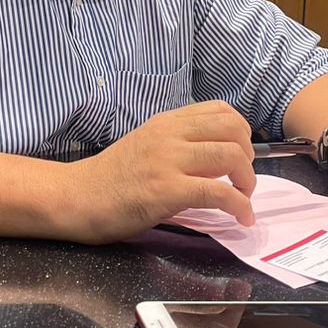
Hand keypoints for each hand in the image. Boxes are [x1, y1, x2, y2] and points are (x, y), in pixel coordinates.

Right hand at [66, 100, 255, 243]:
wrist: (78, 196)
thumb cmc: (111, 178)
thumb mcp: (146, 144)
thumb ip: (178, 143)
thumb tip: (216, 155)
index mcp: (166, 122)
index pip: (221, 110)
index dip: (241, 132)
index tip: (240, 154)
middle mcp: (170, 135)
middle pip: (233, 130)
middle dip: (249, 156)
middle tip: (243, 178)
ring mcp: (168, 161)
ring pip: (231, 157)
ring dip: (248, 181)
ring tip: (243, 198)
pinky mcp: (167, 190)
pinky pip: (219, 192)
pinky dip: (240, 206)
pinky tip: (242, 218)